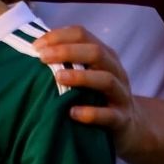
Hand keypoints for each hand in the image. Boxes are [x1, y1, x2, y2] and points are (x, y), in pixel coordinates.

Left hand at [33, 25, 144, 140]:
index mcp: (104, 55)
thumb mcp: (88, 74)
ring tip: (58, 77)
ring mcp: (121, 95)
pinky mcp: (121, 120)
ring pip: (106, 80)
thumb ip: (68, 61)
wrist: (130, 128)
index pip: (83, 35)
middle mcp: (115, 71)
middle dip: (67, 52)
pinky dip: (91, 113)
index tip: (36, 46)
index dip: (58, 36)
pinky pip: (109, 115)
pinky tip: (72, 112)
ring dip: (81, 77)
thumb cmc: (97, 96)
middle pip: (96, 52)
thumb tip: (33, 50)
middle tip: (42, 57)